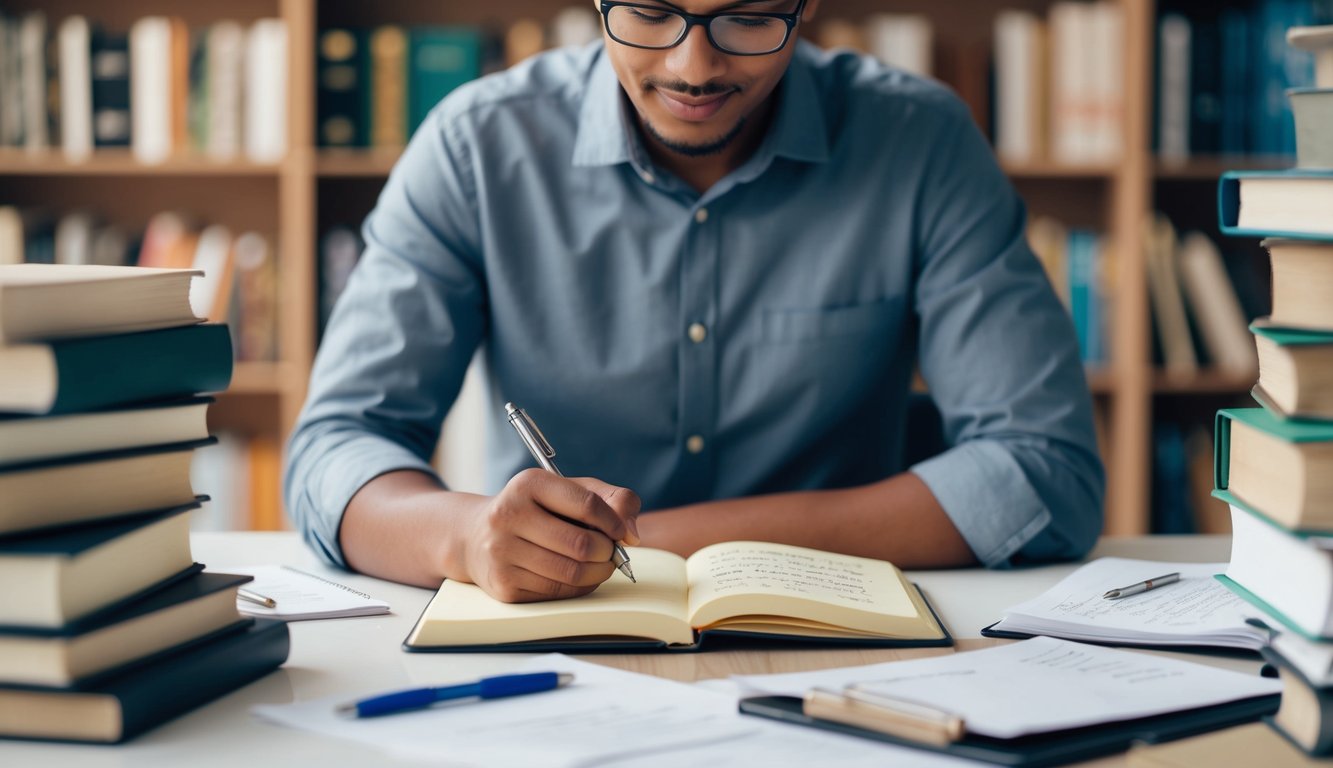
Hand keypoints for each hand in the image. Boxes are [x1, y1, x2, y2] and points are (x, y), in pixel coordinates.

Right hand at [461, 469, 640, 602]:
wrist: (475, 536)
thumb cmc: (534, 510)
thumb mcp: (568, 491)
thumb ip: (609, 499)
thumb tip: (632, 534)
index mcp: (529, 484)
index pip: (587, 504)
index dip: (615, 522)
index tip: (622, 532)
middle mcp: (509, 515)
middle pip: (582, 544)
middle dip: (608, 552)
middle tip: (611, 553)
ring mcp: (502, 552)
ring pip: (572, 573)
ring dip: (598, 573)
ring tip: (600, 565)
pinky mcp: (503, 584)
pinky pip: (557, 592)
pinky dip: (578, 588)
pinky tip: (578, 577)